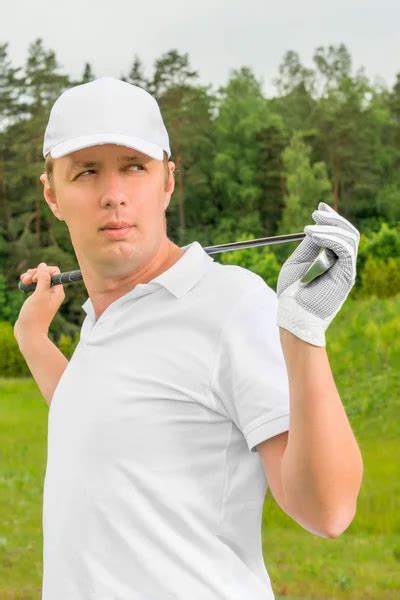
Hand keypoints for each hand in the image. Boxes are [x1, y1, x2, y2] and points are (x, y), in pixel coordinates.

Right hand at [14, 263, 64, 342]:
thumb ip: (43, 278)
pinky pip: (34, 286)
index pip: (54, 272)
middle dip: (35, 273)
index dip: (44, 271)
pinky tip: (23, 284)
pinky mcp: (37, 300)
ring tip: (23, 280)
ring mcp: (45, 297)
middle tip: (26, 279)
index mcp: (58, 292)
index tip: (34, 278)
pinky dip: (28, 283)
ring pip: (39, 280)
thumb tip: (43, 265)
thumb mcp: (40, 293)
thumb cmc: (35, 314)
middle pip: (46, 274)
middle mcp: (53, 293)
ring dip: (30, 277)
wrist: (29, 333)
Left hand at [276, 202, 359, 346]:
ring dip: (330, 227)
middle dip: (334, 219)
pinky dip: (330, 238)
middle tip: (316, 212)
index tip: (318, 208)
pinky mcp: (346, 276)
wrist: (294, 315)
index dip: (331, 219)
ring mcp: (346, 270)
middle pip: (348, 233)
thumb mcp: (298, 262)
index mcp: (331, 260)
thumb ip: (309, 246)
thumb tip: (316, 226)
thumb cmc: (291, 292)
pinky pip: (345, 250)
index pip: (339, 234)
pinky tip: (313, 235)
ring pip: (349, 239)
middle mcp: (341, 264)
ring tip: (310, 226)